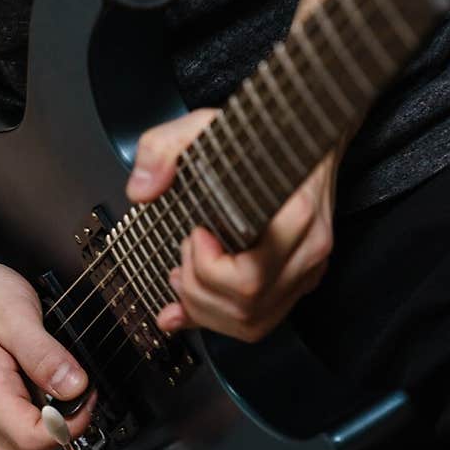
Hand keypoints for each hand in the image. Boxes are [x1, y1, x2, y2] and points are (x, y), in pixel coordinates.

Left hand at [126, 109, 337, 342]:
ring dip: (206, 310)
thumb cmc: (262, 134)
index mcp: (295, 216)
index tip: (195, 233)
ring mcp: (308, 268)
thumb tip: (141, 190)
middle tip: (183, 252)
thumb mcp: (206, 125)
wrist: (307, 133)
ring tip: (183, 276)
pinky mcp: (300, 278)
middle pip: (246, 307)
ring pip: (253, 323)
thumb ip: (165, 148)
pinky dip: (219, 319)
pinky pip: (261, 320)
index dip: (209, 267)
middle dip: (197, 289)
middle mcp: (308, 250)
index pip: (248, 277)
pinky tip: (189, 305)